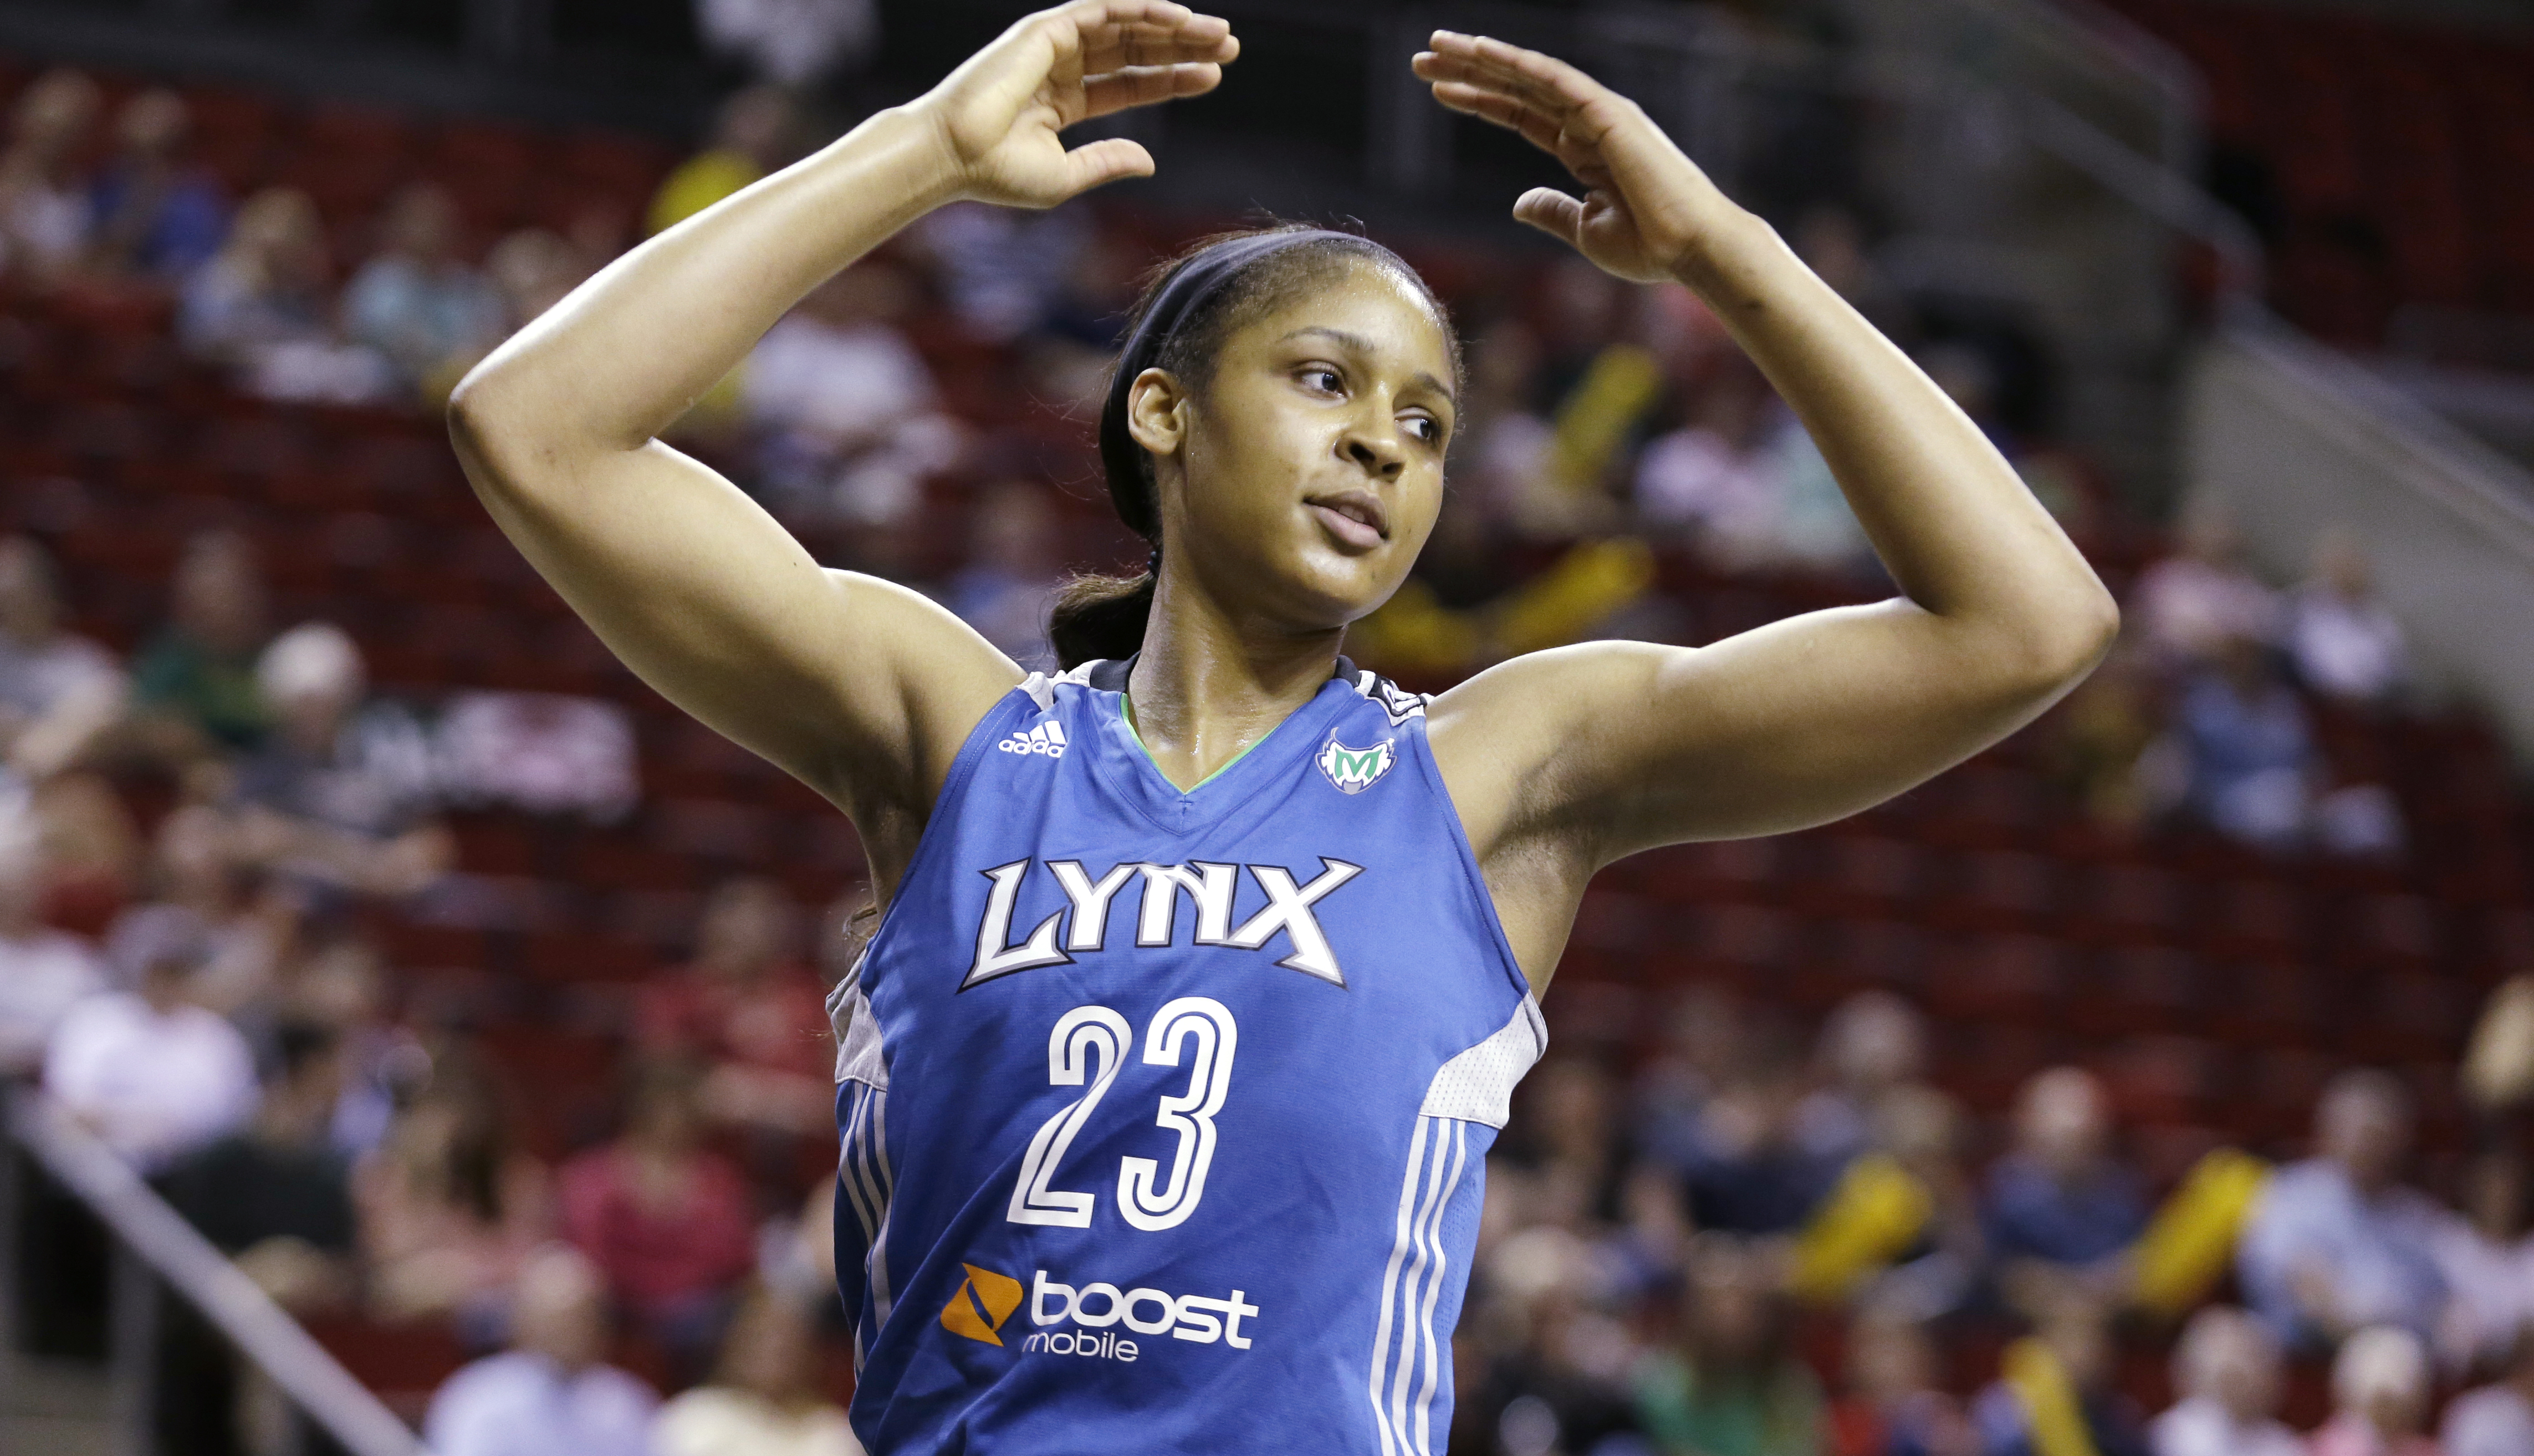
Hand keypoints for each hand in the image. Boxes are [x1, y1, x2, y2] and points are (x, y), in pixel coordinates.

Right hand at [919, 1, 1237, 208]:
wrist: (952, 156)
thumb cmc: (995, 173)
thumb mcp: (1065, 176)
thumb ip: (1108, 161)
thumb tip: (1149, 161)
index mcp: (1064, 102)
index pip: (1130, 83)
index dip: (1172, 79)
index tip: (1213, 79)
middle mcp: (1061, 68)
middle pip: (1134, 50)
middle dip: (1182, 47)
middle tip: (1229, 48)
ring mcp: (1052, 46)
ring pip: (1124, 26)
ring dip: (1172, 26)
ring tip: (1216, 34)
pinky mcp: (1044, 30)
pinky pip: (1102, 9)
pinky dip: (1140, 9)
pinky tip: (1177, 17)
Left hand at [1413, 32, 1741, 282]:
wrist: (1691, 251)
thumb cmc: (1650, 247)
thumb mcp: (1585, 231)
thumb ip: (1552, 211)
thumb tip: (1518, 204)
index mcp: (1583, 148)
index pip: (1520, 113)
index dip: (1480, 98)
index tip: (1437, 90)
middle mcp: (1588, 122)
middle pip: (1517, 86)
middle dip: (1469, 70)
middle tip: (1422, 58)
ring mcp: (1599, 113)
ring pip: (1530, 74)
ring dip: (1482, 58)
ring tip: (1437, 45)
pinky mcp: (1609, 113)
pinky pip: (1554, 79)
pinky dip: (1517, 62)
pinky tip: (1481, 51)